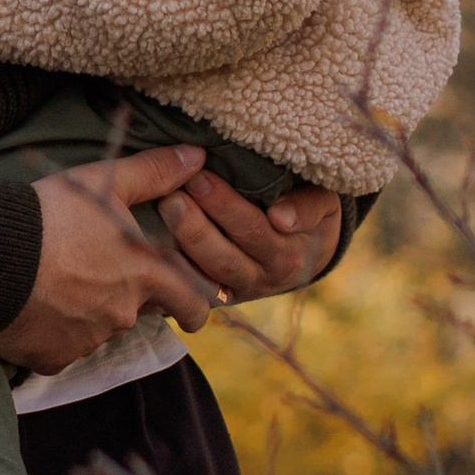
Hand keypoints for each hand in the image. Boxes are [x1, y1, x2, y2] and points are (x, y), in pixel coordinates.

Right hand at [0, 146, 218, 373]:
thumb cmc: (51, 215)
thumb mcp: (104, 182)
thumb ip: (154, 172)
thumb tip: (196, 155)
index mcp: (143, 275)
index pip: (191, 302)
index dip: (196, 306)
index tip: (192, 310)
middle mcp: (122, 314)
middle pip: (140, 314)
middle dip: (133, 303)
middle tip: (109, 283)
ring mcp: (87, 341)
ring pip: (99, 330)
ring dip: (89, 313)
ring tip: (59, 283)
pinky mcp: (53, 358)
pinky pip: (61, 349)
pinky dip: (54, 333)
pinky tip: (36, 307)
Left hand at [158, 171, 341, 302]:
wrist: (308, 250)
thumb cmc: (309, 209)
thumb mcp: (322, 201)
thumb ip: (308, 206)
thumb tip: (281, 218)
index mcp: (289, 255)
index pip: (254, 231)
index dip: (226, 207)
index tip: (200, 177)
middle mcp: (263, 278)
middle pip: (224, 257)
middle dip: (195, 224)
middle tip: (170, 192)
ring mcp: (238, 291)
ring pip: (204, 275)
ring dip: (180, 244)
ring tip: (161, 208)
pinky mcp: (217, 297)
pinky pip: (191, 289)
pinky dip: (172, 271)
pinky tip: (151, 245)